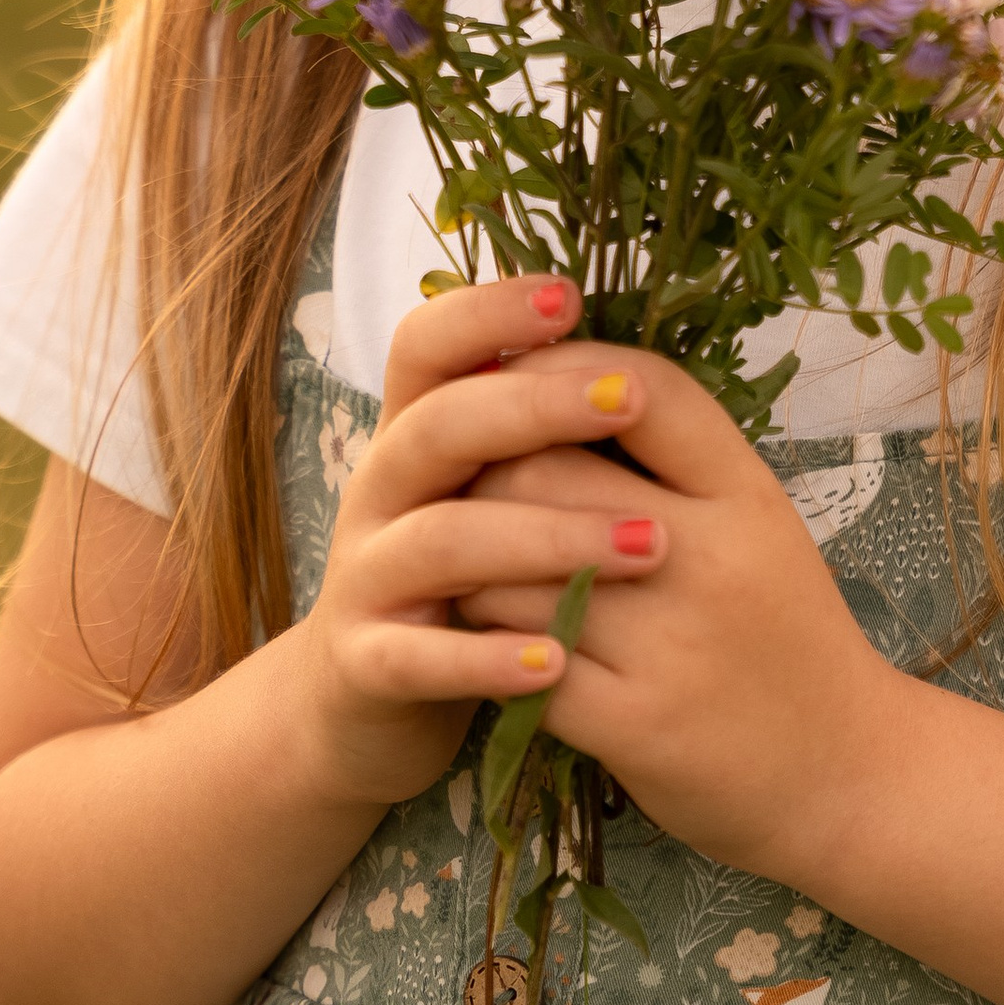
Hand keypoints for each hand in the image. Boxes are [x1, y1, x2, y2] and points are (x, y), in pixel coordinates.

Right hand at [292, 276, 675, 812]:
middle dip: (536, 406)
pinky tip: (555, 662)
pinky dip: (485, 658)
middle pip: (441, 425)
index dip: (487, 311)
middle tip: (630, 399)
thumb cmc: (457, 584)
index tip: (570, 295)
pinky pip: (418, 658)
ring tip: (644, 546)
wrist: (359, 708)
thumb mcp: (479, 492)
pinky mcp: (366, 663)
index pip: (426, 345)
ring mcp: (366, 577)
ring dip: (545, 536)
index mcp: (414, 435)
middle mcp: (379, 491)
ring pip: (442, 539)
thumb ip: (526, 433)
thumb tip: (627, 353)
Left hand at [454, 348, 898, 879]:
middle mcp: (713, 559)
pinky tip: (489, 646)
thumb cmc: (784, 632)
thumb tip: (549, 380)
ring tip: (465, 566)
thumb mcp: (756, 524)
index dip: (564, 364)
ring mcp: (672, 646)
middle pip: (546, 472)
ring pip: (511, 571)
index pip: (645, 388)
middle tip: (462, 482)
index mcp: (747, 495)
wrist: (846, 774)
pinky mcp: (635, 726)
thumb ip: (671, 461)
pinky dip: (487, 650)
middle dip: (486, 471)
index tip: (513, 369)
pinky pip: (517, 665)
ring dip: (471, 566)